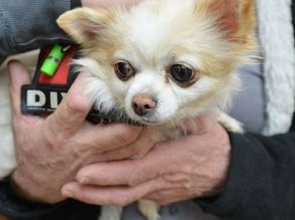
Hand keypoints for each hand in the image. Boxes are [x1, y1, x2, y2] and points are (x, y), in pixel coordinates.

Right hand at [7, 61, 156, 203]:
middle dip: (131, 113)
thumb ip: (19, 92)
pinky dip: (145, 146)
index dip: (88, 86)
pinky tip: (152, 131)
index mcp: (59, 131)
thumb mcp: (20, 122)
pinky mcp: (106, 169)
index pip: (76, 107)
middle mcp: (81, 146)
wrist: (37, 186)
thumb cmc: (31, 151)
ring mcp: (97, 161)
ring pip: (131, 148)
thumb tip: (14, 65)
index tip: (94, 69)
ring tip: (154, 110)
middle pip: (117, 131)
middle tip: (140, 92)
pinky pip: (132, 160)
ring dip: (146, 130)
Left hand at [61, 114, 230, 205]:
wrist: (225, 171)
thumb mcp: (203, 124)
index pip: (135, 170)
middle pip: (124, 188)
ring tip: (72, 191)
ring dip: (96, 196)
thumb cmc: (212, 145)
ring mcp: (158, 190)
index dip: (110, 174)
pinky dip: (110, 194)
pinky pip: (131, 196)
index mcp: (169, 160)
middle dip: (94, 189)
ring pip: (125, 197)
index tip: (86, 172)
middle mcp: (161, 179)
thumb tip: (167, 97)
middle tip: (68, 185)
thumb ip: (184, 112)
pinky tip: (91, 190)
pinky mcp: (157, 194)